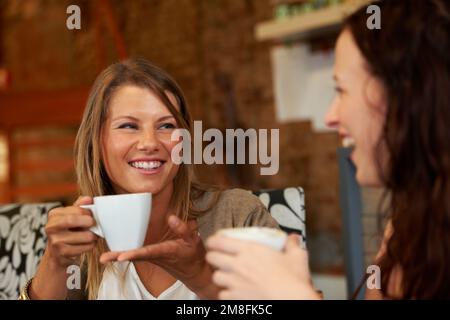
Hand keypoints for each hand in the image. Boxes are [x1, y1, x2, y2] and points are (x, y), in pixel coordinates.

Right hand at [44, 196, 97, 268]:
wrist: (58, 254)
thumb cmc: (68, 231)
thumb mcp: (72, 216)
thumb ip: (80, 206)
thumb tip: (88, 199)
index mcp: (54, 214)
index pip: (75, 209)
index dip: (88, 212)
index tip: (93, 215)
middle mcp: (51, 227)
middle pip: (72, 220)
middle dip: (88, 222)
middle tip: (94, 225)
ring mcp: (55, 241)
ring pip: (83, 236)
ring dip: (92, 236)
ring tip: (93, 235)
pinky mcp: (61, 253)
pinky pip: (83, 248)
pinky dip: (90, 245)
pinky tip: (89, 244)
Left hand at [100, 215, 218, 298]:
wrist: (194, 272)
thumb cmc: (194, 255)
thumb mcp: (194, 240)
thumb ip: (183, 229)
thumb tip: (171, 217)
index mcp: (167, 251)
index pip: (149, 252)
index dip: (135, 254)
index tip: (121, 256)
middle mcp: (157, 257)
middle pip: (136, 257)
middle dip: (119, 257)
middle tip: (103, 259)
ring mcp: (153, 259)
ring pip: (134, 257)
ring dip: (118, 257)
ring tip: (103, 258)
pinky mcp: (152, 258)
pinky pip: (136, 256)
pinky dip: (125, 254)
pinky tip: (115, 253)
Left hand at [205, 234, 320, 299]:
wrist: (291, 301)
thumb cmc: (292, 280)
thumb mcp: (296, 257)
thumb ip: (292, 245)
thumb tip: (293, 239)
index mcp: (249, 250)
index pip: (219, 241)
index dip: (213, 240)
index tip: (214, 241)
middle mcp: (238, 265)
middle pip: (212, 258)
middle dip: (213, 256)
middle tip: (218, 257)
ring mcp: (235, 282)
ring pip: (215, 277)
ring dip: (220, 275)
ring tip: (226, 276)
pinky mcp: (235, 298)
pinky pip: (222, 294)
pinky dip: (226, 293)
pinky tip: (233, 292)